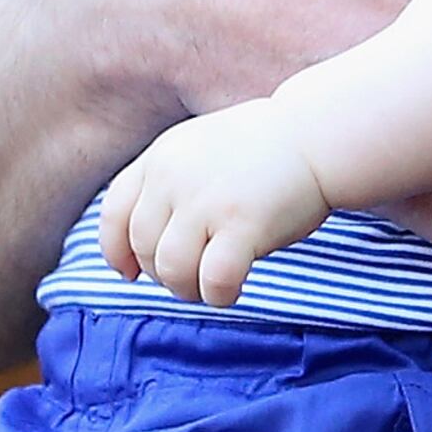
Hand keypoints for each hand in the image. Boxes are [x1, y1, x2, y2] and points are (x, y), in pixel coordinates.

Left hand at [100, 101, 327, 304]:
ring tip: (210, 285)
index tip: (129, 273)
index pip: (115, 214)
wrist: (316, 136)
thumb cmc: (261, 152)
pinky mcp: (243, 224)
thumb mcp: (197, 150)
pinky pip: (214, 280)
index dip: (116, 252)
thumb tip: (138, 251)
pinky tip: (233, 289)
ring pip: (171, 269)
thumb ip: (167, 186)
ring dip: (188, 289)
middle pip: (144, 248)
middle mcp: (174, 177)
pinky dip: (219, 295)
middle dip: (163, 275)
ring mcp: (207, 200)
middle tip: (193, 278)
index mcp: (160, 158)